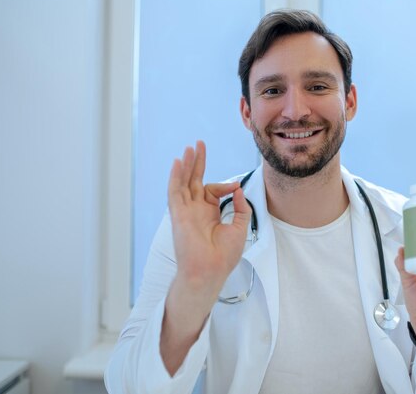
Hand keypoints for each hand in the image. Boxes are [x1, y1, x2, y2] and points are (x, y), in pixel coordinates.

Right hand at [167, 141, 251, 302]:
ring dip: (187, 165)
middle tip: (199, 144)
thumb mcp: (239, 227)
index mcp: (209, 213)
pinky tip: (179, 162)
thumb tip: (238, 188)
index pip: (213, 190)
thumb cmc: (224, 255)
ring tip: (190, 148)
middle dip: (197, 162)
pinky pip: (175, 191)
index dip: (226, 185)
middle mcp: (196, 210)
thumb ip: (240, 207)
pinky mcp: (178, 214)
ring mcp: (186, 211)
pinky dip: (176, 176)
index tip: (236, 188)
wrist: (211, 270)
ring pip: (184, 182)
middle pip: (194, 180)